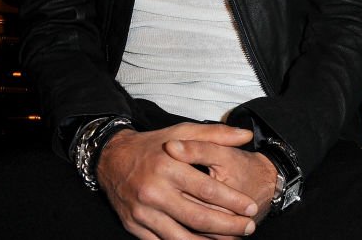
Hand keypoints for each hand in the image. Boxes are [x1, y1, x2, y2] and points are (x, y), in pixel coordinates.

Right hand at [97, 123, 258, 239]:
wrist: (111, 159)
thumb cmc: (152, 145)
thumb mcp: (182, 131)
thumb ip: (216, 134)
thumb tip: (246, 134)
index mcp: (169, 167)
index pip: (208, 190)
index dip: (233, 201)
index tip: (251, 206)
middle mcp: (154, 192)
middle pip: (198, 217)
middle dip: (228, 226)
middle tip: (248, 227)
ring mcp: (143, 212)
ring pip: (182, 237)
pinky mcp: (134, 226)